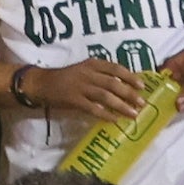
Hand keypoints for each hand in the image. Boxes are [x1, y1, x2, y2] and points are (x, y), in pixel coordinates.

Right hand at [16, 56, 144, 123]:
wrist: (42, 83)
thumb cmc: (66, 78)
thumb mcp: (84, 70)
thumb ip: (101, 75)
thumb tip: (124, 85)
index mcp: (91, 64)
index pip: (115, 68)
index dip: (130, 76)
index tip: (142, 85)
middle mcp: (87, 74)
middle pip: (113, 83)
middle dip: (129, 94)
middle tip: (141, 103)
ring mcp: (80, 87)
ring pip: (105, 96)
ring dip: (121, 105)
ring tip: (133, 114)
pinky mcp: (73, 100)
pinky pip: (93, 108)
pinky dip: (105, 114)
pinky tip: (114, 120)